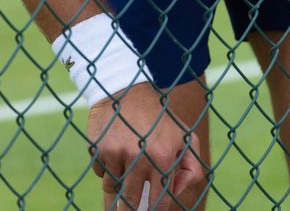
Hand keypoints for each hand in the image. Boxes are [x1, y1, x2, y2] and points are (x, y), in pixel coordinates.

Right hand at [87, 82, 203, 209]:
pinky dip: (107, 170)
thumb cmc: (160, 117)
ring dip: (117, 187)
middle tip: (129, 210)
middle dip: (129, 209)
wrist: (127, 90)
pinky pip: (101, 173)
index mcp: (164, 156)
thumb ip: (190, 166)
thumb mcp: (185, 136)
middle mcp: (140, 158)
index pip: (159, 200)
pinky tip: (115, 153)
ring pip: (113, 189)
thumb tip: (177, 192)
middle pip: (130, 202)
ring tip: (123, 175)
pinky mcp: (99, 151)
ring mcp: (117, 155)